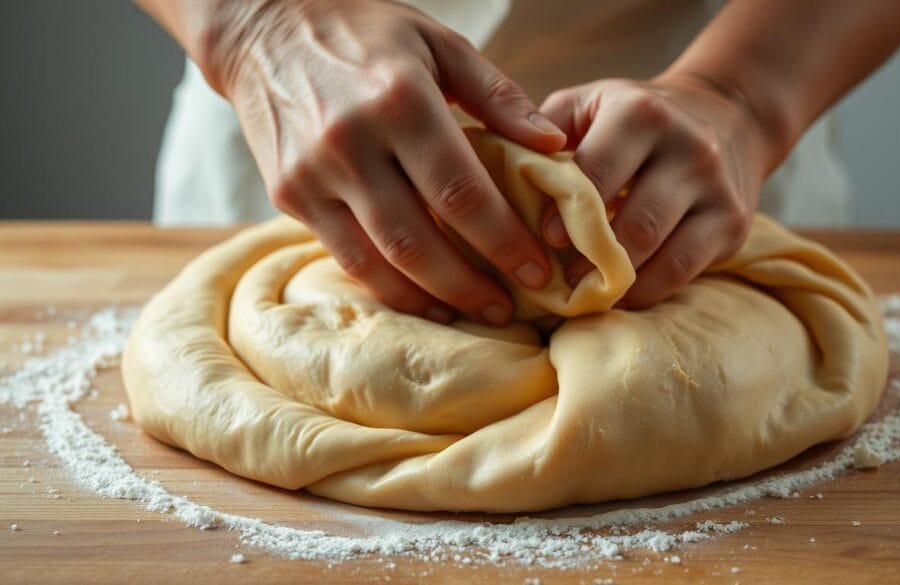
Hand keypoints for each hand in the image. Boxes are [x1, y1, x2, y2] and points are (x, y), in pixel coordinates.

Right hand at [203, 0, 566, 324]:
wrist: (264, 28)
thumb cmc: (364, 32)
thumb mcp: (439, 42)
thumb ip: (498, 96)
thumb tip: (553, 147)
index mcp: (398, 100)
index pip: (461, 192)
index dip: (503, 241)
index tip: (537, 269)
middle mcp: (350, 143)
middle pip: (418, 240)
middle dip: (469, 286)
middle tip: (508, 309)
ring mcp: (312, 175)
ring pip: (378, 261)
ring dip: (428, 299)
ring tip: (468, 313)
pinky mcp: (288, 195)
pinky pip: (344, 257)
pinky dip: (386, 285)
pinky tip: (420, 296)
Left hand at [538, 75, 767, 307]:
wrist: (727, 115)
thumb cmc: (633, 119)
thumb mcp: (590, 105)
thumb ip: (545, 132)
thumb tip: (495, 172)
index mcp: (642, 114)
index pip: (598, 172)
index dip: (567, 214)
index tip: (544, 241)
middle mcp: (688, 148)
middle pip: (633, 222)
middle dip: (590, 258)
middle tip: (559, 279)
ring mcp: (716, 189)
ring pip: (660, 252)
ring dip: (615, 280)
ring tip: (583, 292)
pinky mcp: (732, 224)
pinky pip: (683, 271)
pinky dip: (645, 291)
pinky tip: (618, 294)